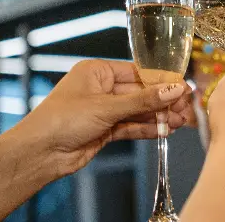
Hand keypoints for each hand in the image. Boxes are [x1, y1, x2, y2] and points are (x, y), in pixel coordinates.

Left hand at [9, 59, 190, 176]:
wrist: (39, 153)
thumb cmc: (60, 120)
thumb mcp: (106, 107)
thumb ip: (143, 101)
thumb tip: (172, 90)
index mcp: (96, 71)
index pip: (137, 72)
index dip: (161, 81)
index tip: (182, 87)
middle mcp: (100, 89)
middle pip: (140, 93)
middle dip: (162, 101)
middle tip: (185, 107)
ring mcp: (103, 111)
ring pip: (137, 111)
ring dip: (158, 116)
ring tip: (179, 121)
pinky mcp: (104, 130)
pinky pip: (131, 126)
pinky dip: (147, 129)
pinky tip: (164, 130)